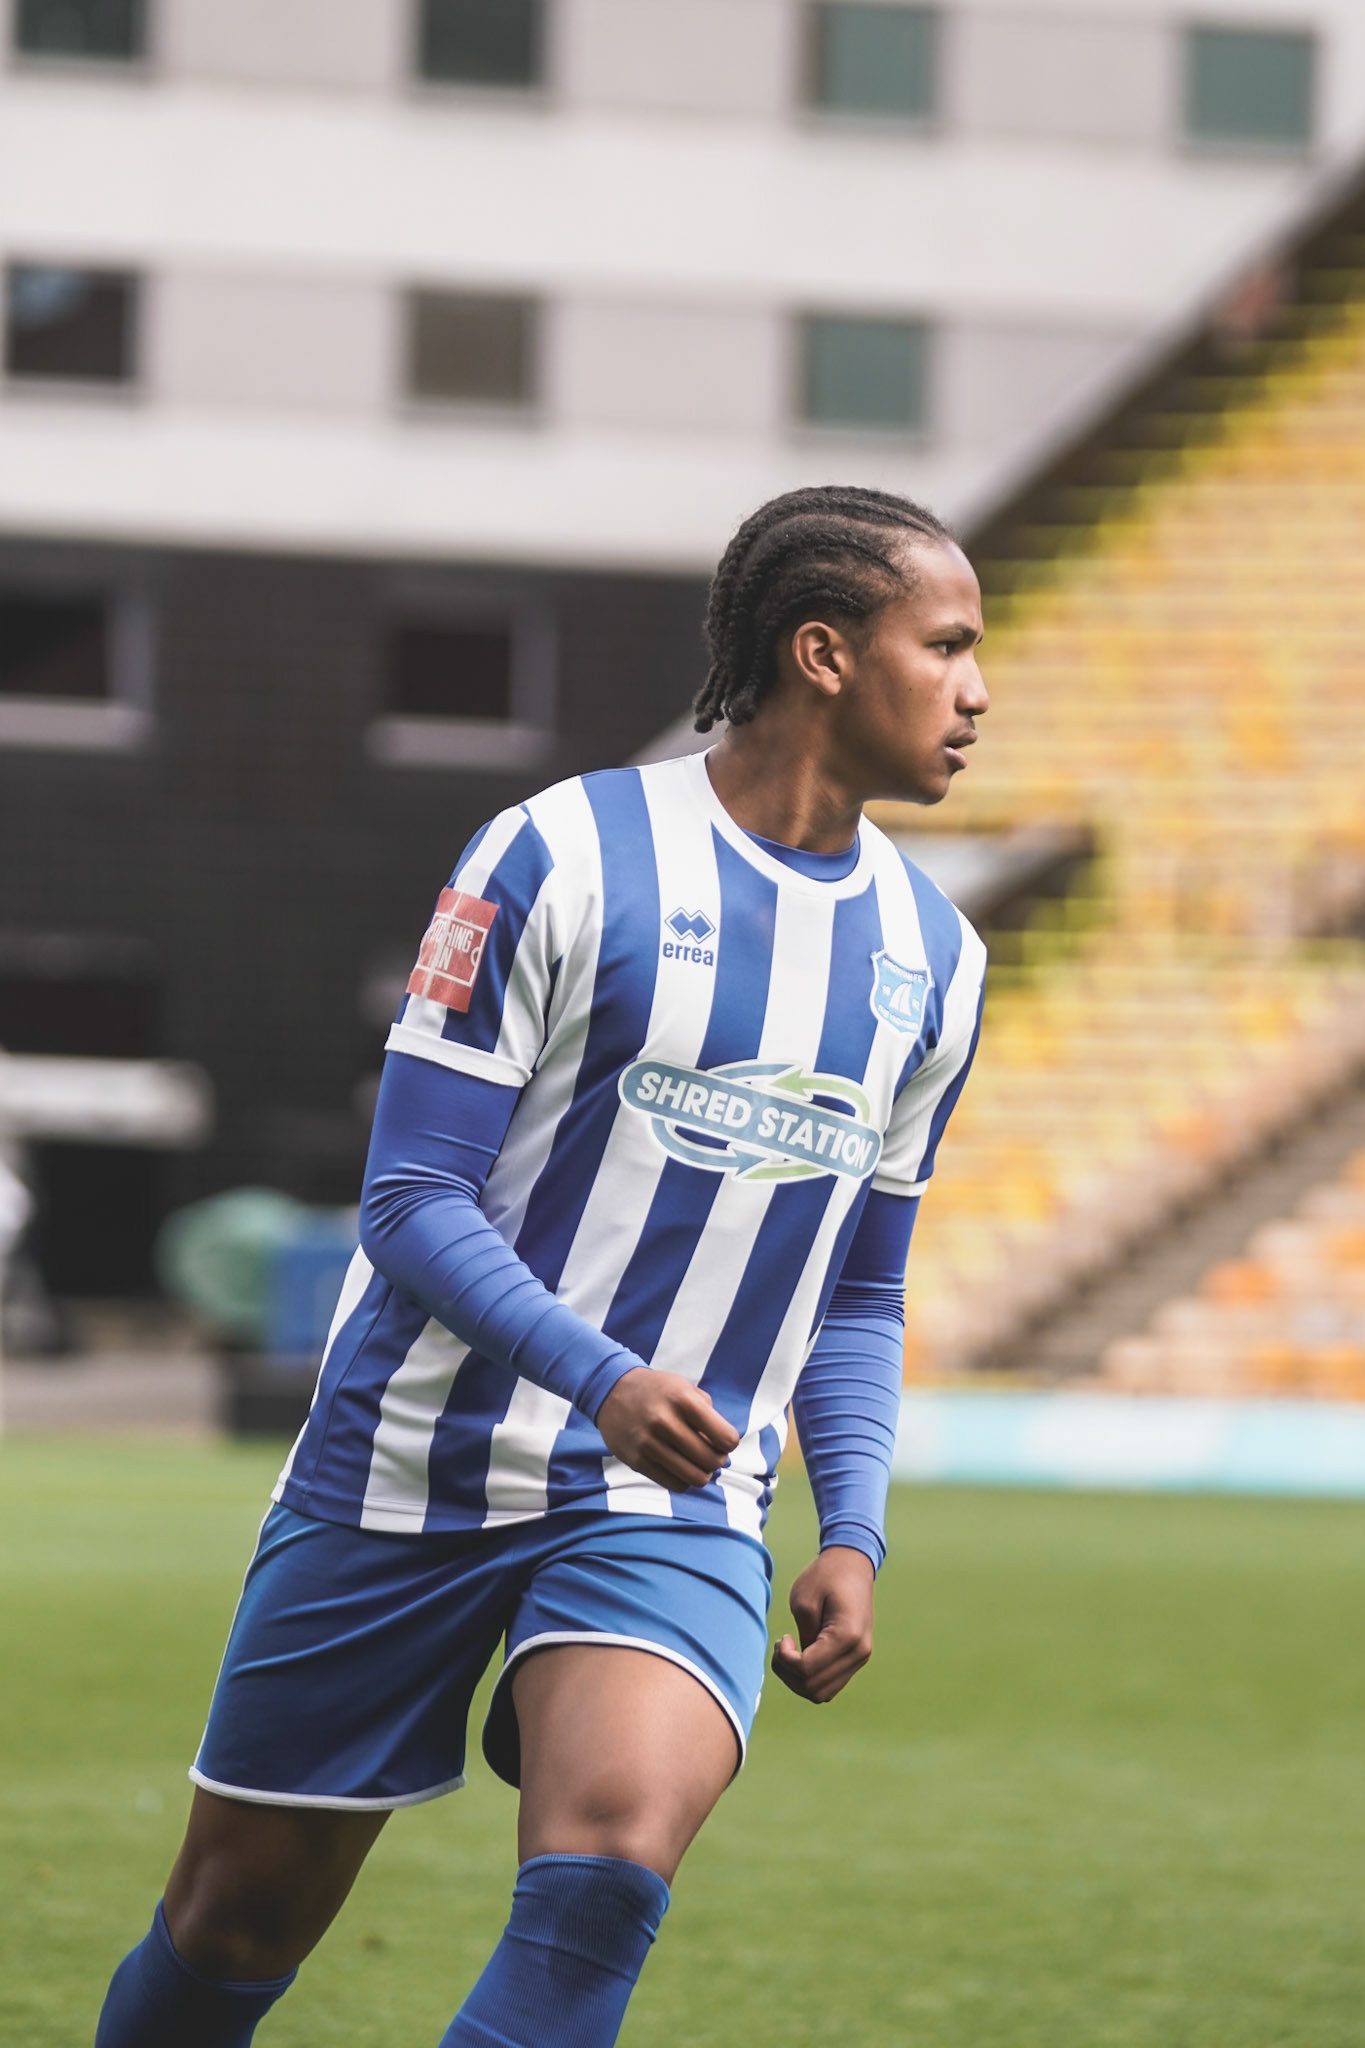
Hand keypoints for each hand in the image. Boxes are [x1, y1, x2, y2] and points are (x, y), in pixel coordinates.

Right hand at [596, 1368, 740, 1491]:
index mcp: (683, 1400)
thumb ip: (709, 1414)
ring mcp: (649, 1444)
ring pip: (694, 1478)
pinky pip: (674, 1485)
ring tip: (698, 1464)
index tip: (722, 1441)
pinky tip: (680, 1468)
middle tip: (713, 1455)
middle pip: (711, 1461)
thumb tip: (724, 1448)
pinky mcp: (637, 1461)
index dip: (729, 1443)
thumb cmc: (658, 1391)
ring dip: (703, 1474)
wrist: (612, 1391)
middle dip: (718, 1461)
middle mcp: (665, 1422)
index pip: (725, 1438)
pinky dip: (684, 1480)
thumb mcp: (686, 1388)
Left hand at [771, 1546, 874, 1703]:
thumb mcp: (804, 1600)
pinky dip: (809, 1678)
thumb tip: (800, 1665)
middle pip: (814, 1689)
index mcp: (848, 1636)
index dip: (785, 1661)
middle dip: (788, 1674)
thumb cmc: (826, 1576)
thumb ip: (802, 1637)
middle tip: (783, 1645)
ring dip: (798, 1680)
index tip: (784, 1638)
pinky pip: (829, 1684)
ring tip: (790, 1653)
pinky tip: (801, 1656)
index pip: (808, 1670)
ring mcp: (860, 1658)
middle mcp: (859, 1653)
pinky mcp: (855, 1658)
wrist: (853, 1564)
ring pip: (822, 1693)